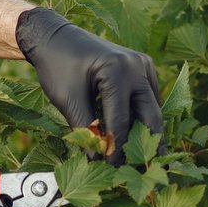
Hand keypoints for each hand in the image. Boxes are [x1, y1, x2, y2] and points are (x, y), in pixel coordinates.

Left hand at [16, 7, 163, 164]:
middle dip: (147, 143)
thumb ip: (85, 129)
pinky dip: (142, 115)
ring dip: (147, 131)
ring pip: (152, 107)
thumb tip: (98, 159)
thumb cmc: (57, 66)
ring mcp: (142, 65)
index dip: (117, 148)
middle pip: (150, 114)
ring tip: (143, 156)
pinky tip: (137, 135)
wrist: (55, 38)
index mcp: (117, 71)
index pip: (121, 120)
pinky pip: (148, 97)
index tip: (114, 168)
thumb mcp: (67, 100)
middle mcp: (136, 66)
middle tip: (145, 167)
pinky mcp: (142, 67)